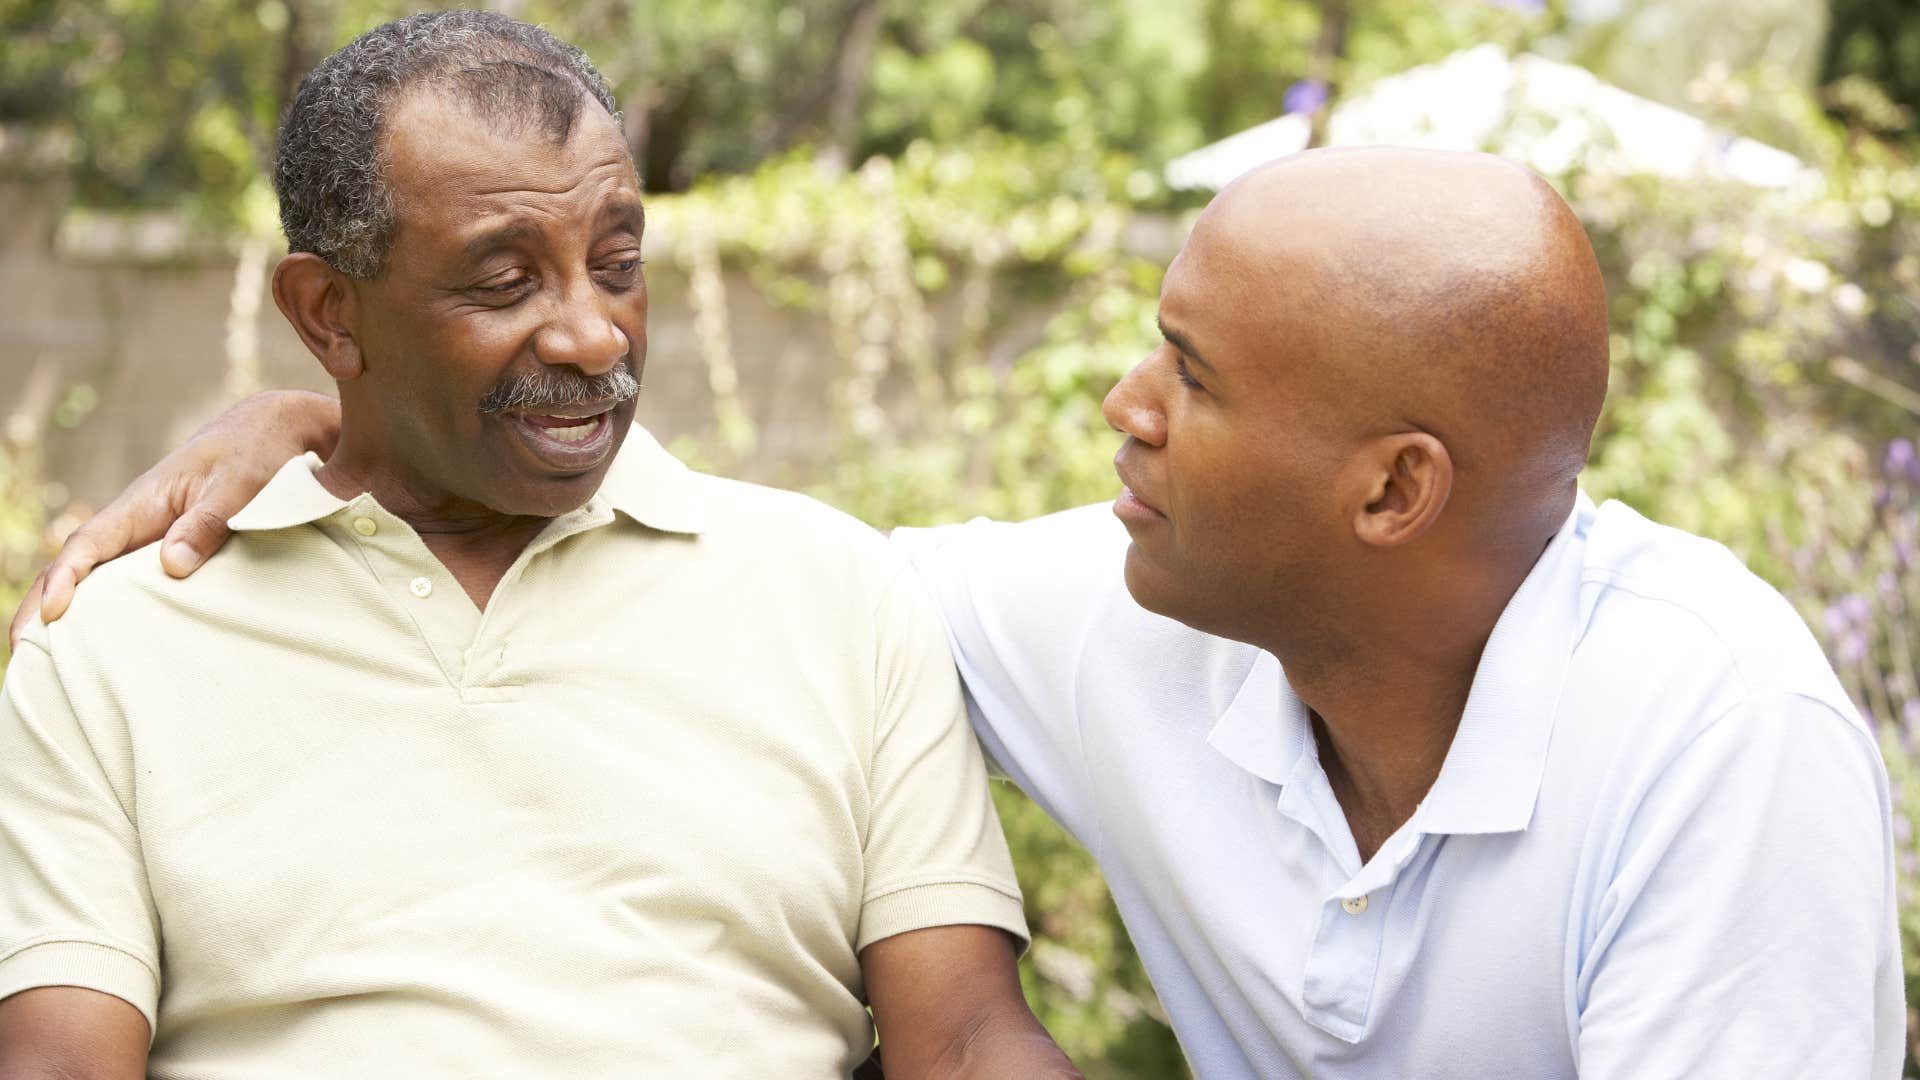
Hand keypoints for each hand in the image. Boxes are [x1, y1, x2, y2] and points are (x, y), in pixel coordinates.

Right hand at [9, 390, 340, 648]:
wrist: (273, 431)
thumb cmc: (255, 453)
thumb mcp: (238, 485)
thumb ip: (206, 523)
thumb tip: (170, 567)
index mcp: (143, 503)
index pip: (89, 543)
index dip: (67, 578)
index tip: (53, 613)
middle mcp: (137, 522)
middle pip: (77, 566)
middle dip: (43, 604)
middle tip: (24, 654)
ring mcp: (150, 537)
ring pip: (99, 577)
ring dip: (71, 612)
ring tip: (49, 660)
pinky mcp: (170, 548)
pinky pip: (130, 582)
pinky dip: (109, 609)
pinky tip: (105, 642)